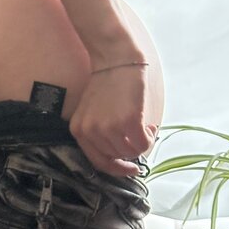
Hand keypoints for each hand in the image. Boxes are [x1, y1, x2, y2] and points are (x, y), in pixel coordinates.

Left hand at [68, 63, 157, 177]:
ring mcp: (109, 127)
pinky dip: (149, 137)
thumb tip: (120, 160)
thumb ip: (98, 135)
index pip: (99, 162)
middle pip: (118, 157)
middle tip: (138, 132)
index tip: (130, 168)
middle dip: (131, 148)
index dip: (117, 168)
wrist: (116, 60)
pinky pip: (143, 144)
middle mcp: (91, 131)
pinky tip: (148, 125)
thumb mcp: (92, 112)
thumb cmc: (106, 84)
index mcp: (79, 130)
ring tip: (143, 125)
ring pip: (131, 152)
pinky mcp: (128, 121)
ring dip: (141, 142)